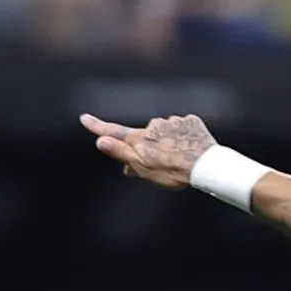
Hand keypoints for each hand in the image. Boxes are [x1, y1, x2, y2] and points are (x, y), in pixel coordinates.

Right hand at [81, 113, 218, 188]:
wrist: (206, 166)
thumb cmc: (174, 172)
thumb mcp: (144, 168)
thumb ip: (122, 154)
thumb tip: (100, 141)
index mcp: (140, 139)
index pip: (113, 131)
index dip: (98, 127)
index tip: (84, 118)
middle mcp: (153, 125)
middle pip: (146, 135)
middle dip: (150, 145)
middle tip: (162, 163)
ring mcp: (172, 121)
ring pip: (166, 130)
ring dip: (169, 141)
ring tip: (181, 157)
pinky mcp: (190, 121)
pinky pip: (183, 127)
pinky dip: (185, 136)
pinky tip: (192, 148)